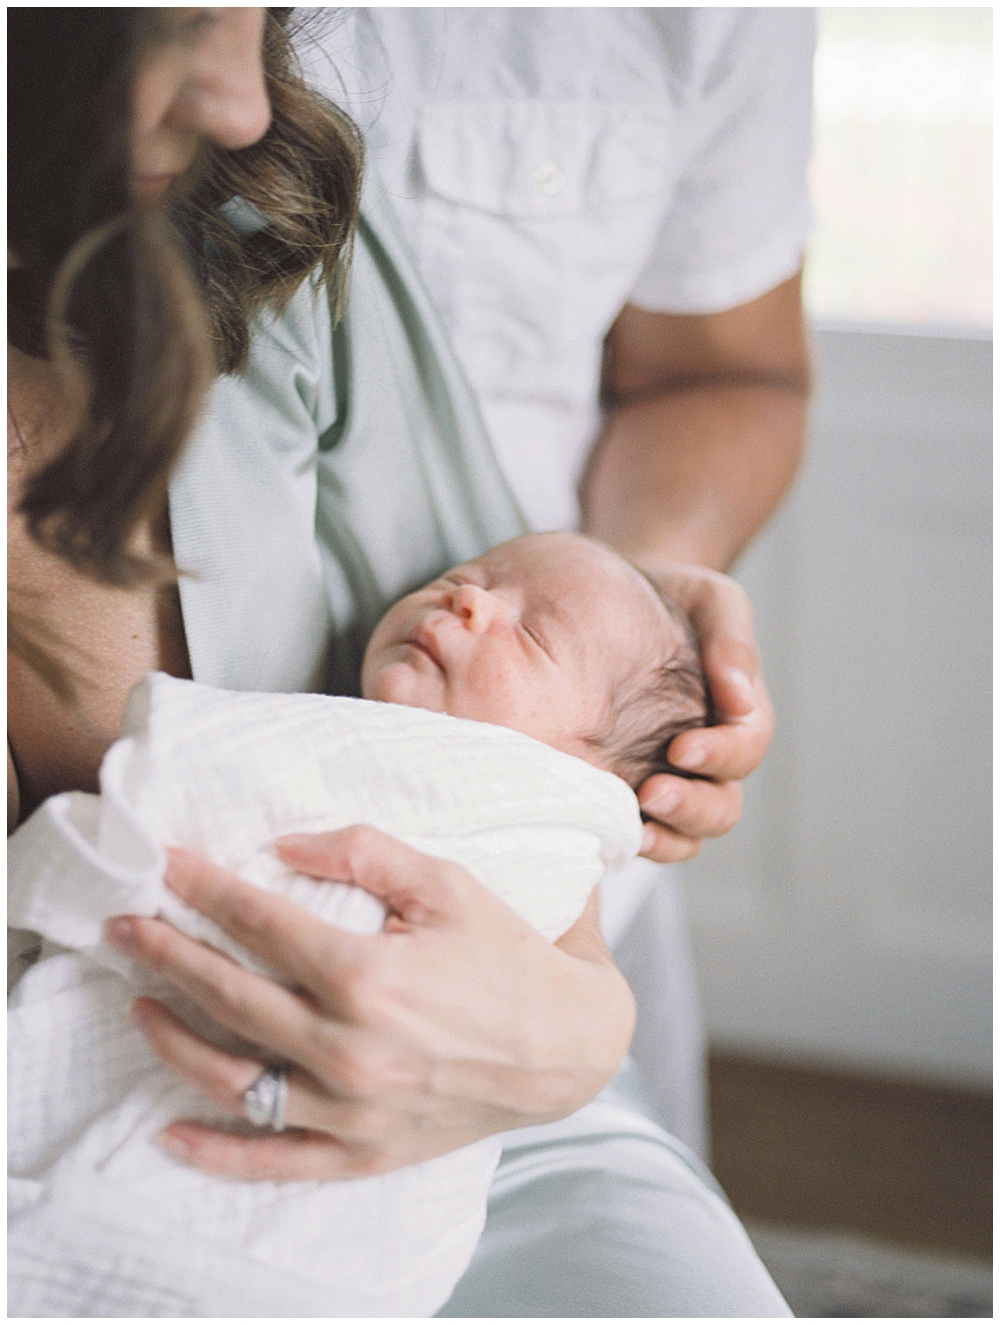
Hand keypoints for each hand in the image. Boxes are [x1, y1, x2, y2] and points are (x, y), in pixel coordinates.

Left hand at [106, 829, 635, 1179]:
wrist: (570, 1046)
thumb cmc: (510, 955)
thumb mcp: (448, 883)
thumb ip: (363, 851)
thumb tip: (281, 846)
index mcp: (368, 974)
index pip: (259, 924)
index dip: (205, 890)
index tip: (166, 866)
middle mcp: (349, 1047)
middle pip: (228, 996)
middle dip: (166, 954)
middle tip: (123, 927)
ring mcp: (353, 1108)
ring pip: (234, 1077)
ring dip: (173, 1038)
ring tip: (139, 1003)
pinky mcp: (365, 1151)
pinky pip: (276, 1160)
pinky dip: (217, 1152)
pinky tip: (170, 1132)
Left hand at [632, 560, 773, 861]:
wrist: (613, 597)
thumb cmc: (669, 599)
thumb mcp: (710, 600)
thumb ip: (732, 640)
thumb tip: (740, 696)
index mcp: (738, 714)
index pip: (746, 747)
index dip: (720, 755)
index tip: (682, 748)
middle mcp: (709, 758)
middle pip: (721, 807)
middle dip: (692, 807)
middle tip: (652, 794)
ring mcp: (671, 780)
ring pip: (686, 833)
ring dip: (666, 837)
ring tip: (632, 829)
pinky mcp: (627, 789)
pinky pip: (642, 832)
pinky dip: (633, 841)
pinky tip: (601, 834)